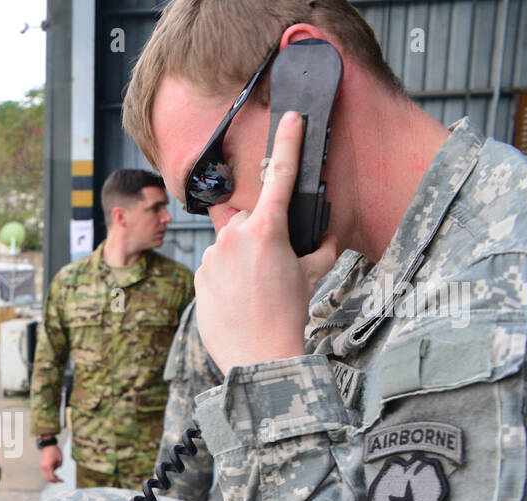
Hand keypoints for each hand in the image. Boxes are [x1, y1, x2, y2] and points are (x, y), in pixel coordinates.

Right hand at [39, 443, 62, 482]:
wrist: (48, 445)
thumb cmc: (54, 451)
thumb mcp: (60, 459)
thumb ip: (59, 466)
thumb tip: (56, 470)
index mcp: (49, 466)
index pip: (52, 477)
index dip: (57, 480)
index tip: (62, 480)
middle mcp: (44, 467)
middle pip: (47, 479)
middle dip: (54, 481)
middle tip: (59, 480)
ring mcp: (42, 466)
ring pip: (45, 477)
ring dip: (50, 478)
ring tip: (56, 477)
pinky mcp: (41, 465)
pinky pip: (44, 473)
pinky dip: (48, 475)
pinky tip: (53, 473)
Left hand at [193, 111, 338, 375]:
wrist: (259, 355)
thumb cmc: (288, 315)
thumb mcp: (311, 276)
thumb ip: (318, 248)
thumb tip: (327, 235)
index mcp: (267, 229)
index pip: (280, 175)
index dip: (288, 143)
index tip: (292, 118)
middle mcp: (234, 236)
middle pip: (248, 220)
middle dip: (258, 235)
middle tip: (271, 267)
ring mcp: (212, 256)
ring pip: (229, 244)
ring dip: (240, 258)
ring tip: (253, 290)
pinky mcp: (199, 275)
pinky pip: (214, 266)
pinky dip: (225, 277)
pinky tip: (237, 300)